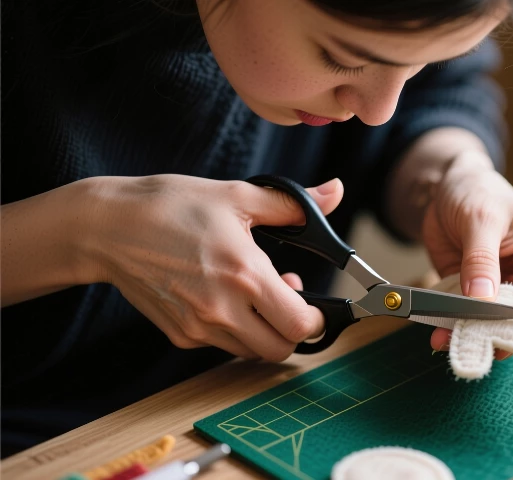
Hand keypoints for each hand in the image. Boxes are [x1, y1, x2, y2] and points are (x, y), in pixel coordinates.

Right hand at [87, 174, 343, 361]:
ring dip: (264, 331)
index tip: (313, 303)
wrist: (107, 227)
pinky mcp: (180, 335)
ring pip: (251, 351)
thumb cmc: (171, 206)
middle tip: (288, 300)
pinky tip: (225, 298)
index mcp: (244, 274)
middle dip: (293, 330)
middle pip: (279, 349)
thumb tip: (334, 191)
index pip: (298, 324)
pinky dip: (234, 330)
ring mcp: (198, 327)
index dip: (315, 318)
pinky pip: (221, 345)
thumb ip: (293, 204)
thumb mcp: (237, 196)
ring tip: (255, 295)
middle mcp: (222, 309)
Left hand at [421, 152, 512, 354]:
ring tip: (444, 341)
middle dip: (494, 332)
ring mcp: (502, 291)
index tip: (498, 329)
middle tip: (468, 343)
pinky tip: (438, 334)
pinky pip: (467, 317)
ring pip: (492, 324)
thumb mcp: (481, 218)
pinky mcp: (475, 295)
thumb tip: (482, 297)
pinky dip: (453, 327)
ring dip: (469, 334)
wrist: (446, 187)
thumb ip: (482, 259)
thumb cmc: (478, 190)